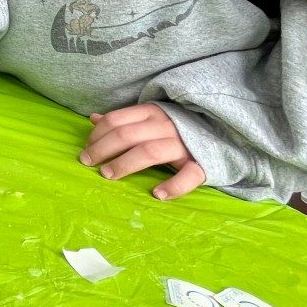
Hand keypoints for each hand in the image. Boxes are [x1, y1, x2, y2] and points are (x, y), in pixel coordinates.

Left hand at [81, 104, 205, 199]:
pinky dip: (173, 186)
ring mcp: (184, 144)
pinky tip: (157, 194)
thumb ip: (123, 119)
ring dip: (125, 164)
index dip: (97, 135)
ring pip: (149, 152)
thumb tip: (93, 118)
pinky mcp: (202, 163)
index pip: (116, 120)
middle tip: (88, 163)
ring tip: (107, 175)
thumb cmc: (176, 127)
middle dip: (103, 149)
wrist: (220, 134)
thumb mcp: (149, 117)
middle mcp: (166, 125)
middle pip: (127, 135)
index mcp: (151, 112)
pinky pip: (188, 176)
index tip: (86, 149)